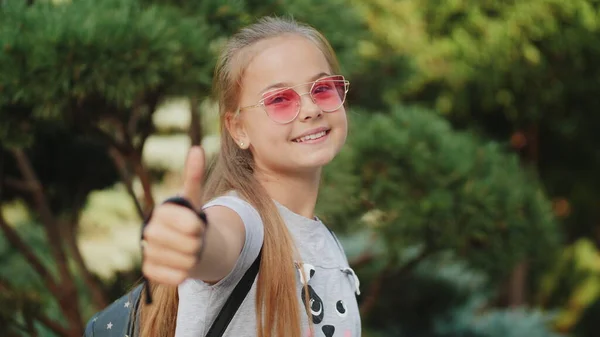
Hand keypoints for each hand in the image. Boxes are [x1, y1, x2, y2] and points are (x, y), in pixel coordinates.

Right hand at [141, 146, 205, 284]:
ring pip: (184, 262)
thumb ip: (194, 175)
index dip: (198, 227)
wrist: (184, 244)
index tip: (197, 224)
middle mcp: (149, 231)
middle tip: (195, 240)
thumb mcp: (193, 198)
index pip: (191, 224)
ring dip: (193, 259)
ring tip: (188, 251)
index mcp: (162, 211)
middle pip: (190, 244)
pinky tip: (181, 265)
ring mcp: (148, 251)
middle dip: (198, 243)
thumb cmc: (189, 220)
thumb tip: (196, 148)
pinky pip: (175, 276)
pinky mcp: (149, 271)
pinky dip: (184, 273)